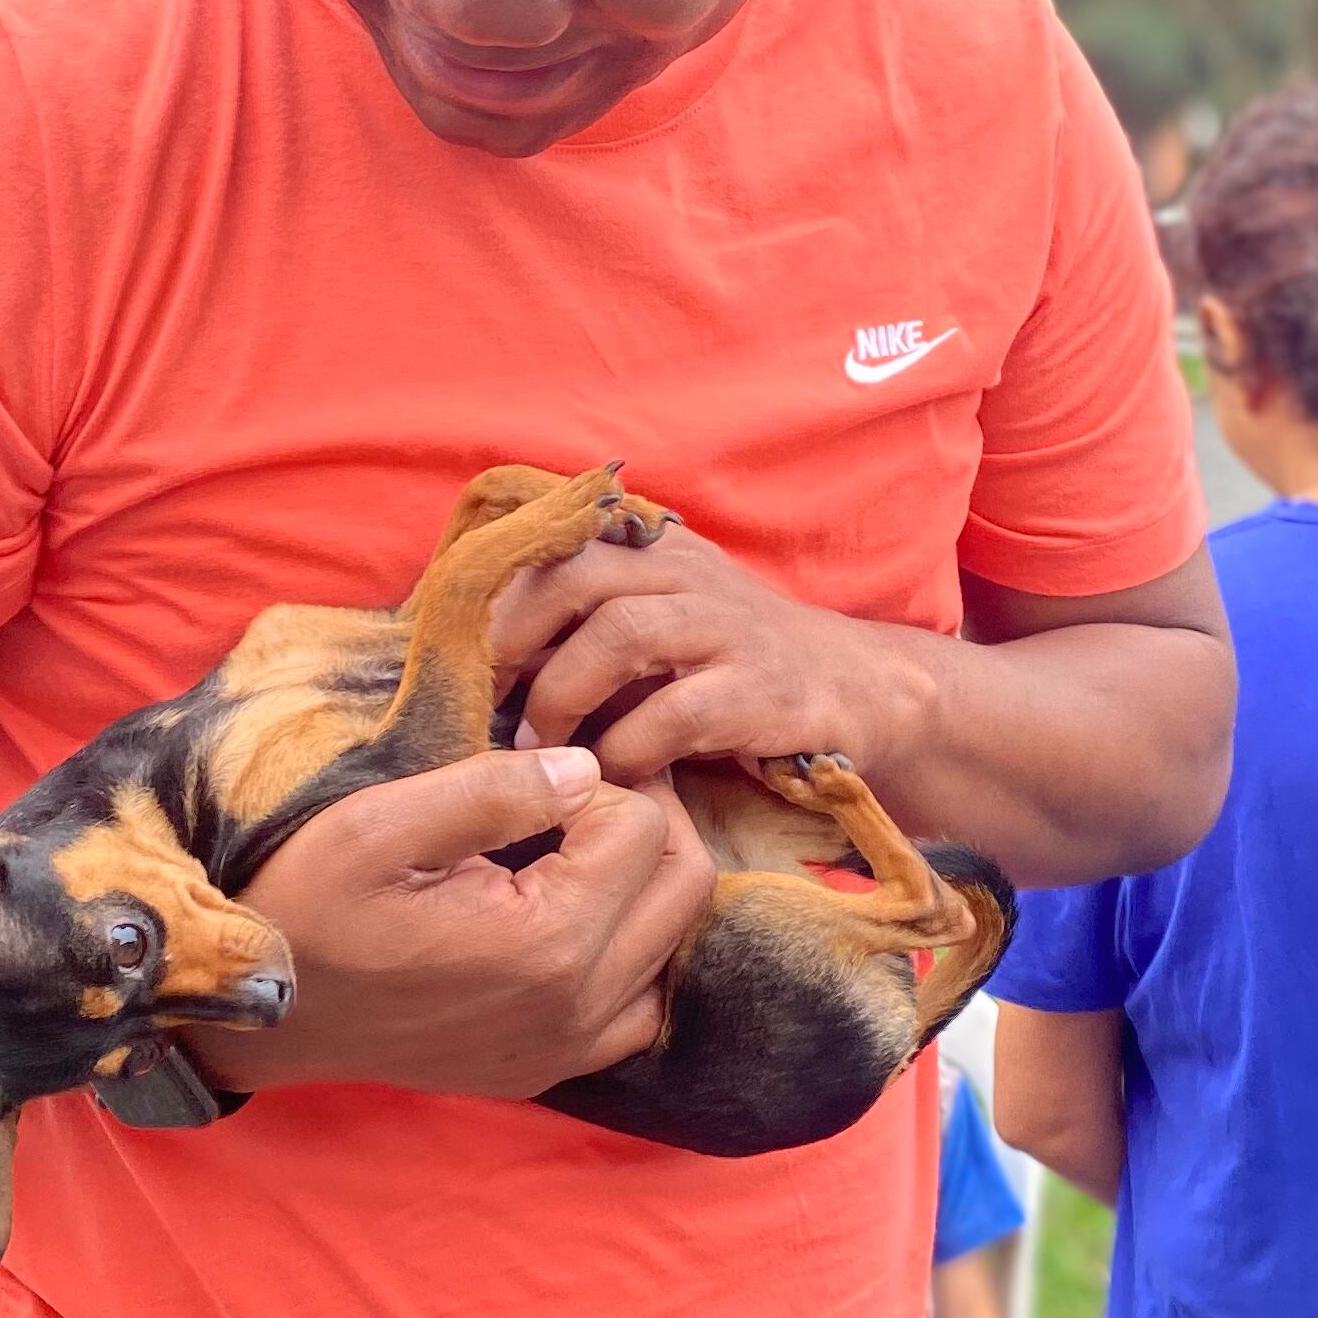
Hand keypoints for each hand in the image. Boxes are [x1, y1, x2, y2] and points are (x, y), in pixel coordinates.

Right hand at [229, 745, 713, 1101]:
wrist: (252, 1014)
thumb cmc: (304, 906)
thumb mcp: (379, 824)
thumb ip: (493, 789)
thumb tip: (587, 768)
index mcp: (547, 944)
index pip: (644, 827)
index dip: (600, 779)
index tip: (540, 767)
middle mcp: (575, 1009)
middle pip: (684, 886)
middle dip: (646, 820)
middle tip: (578, 789)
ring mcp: (564, 1050)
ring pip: (673, 946)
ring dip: (643, 886)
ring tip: (576, 845)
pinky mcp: (545, 1069)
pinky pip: (637, 1007)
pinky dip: (628, 953)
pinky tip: (570, 915)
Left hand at [486, 521, 940, 788]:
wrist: (859, 688)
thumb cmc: (732, 664)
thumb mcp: (664, 616)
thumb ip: (587, 617)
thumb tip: (477, 652)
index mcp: (654, 548)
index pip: (555, 541)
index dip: (496, 593)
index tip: (457, 652)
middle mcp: (688, 573)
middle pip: (576, 575)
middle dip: (515, 637)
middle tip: (483, 700)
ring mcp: (727, 628)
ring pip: (620, 633)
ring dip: (562, 695)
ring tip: (539, 744)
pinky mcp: (761, 690)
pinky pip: (674, 713)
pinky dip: (627, 750)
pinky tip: (611, 776)